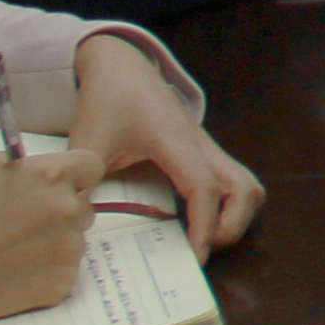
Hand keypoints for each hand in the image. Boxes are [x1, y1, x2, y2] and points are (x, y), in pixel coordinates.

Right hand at [0, 143, 100, 321]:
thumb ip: (16, 160)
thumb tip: (33, 167)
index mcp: (52, 176)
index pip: (91, 165)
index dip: (74, 174)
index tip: (58, 184)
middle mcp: (69, 210)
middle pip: (82, 204)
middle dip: (62, 208)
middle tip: (27, 220)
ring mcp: (69, 249)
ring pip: (75, 238)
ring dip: (55, 239)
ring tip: (14, 248)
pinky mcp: (63, 282)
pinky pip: (65, 269)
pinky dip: (47, 269)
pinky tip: (16, 269)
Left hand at [61, 33, 262, 253]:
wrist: (121, 66)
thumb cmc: (106, 101)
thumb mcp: (86, 143)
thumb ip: (81, 183)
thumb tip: (77, 228)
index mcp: (174, 141)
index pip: (202, 187)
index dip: (203, 226)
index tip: (195, 258)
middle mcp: (201, 145)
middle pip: (245, 188)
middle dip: (232, 226)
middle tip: (201, 249)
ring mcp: (207, 148)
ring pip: (247, 185)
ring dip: (236, 217)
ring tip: (205, 238)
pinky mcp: (205, 152)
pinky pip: (232, 182)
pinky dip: (227, 207)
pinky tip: (197, 221)